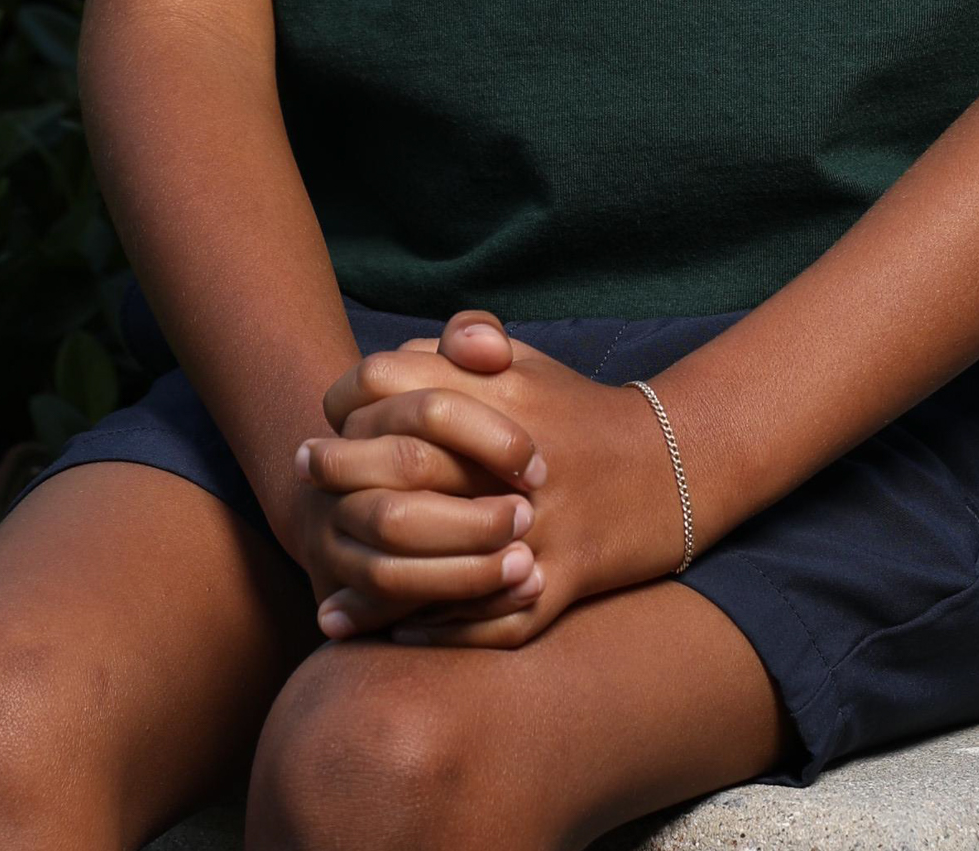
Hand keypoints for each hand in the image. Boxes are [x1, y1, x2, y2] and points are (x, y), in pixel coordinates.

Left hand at [305, 307, 689, 647]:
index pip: (393, 385)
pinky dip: (435, 631)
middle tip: (306, 481)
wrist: (671, 468)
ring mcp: (534, 525)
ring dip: (372, 576)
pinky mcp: (558, 581)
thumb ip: (466, 342)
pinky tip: (395, 635)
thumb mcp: (530, 362)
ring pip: (430, 557)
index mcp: (499, 395)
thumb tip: (398, 354)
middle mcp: (508, 458)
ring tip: (331, 589)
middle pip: (397, 465)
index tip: (325, 422)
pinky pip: (483, 619)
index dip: (348, 402)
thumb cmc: (581, 413)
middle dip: (340, 476)